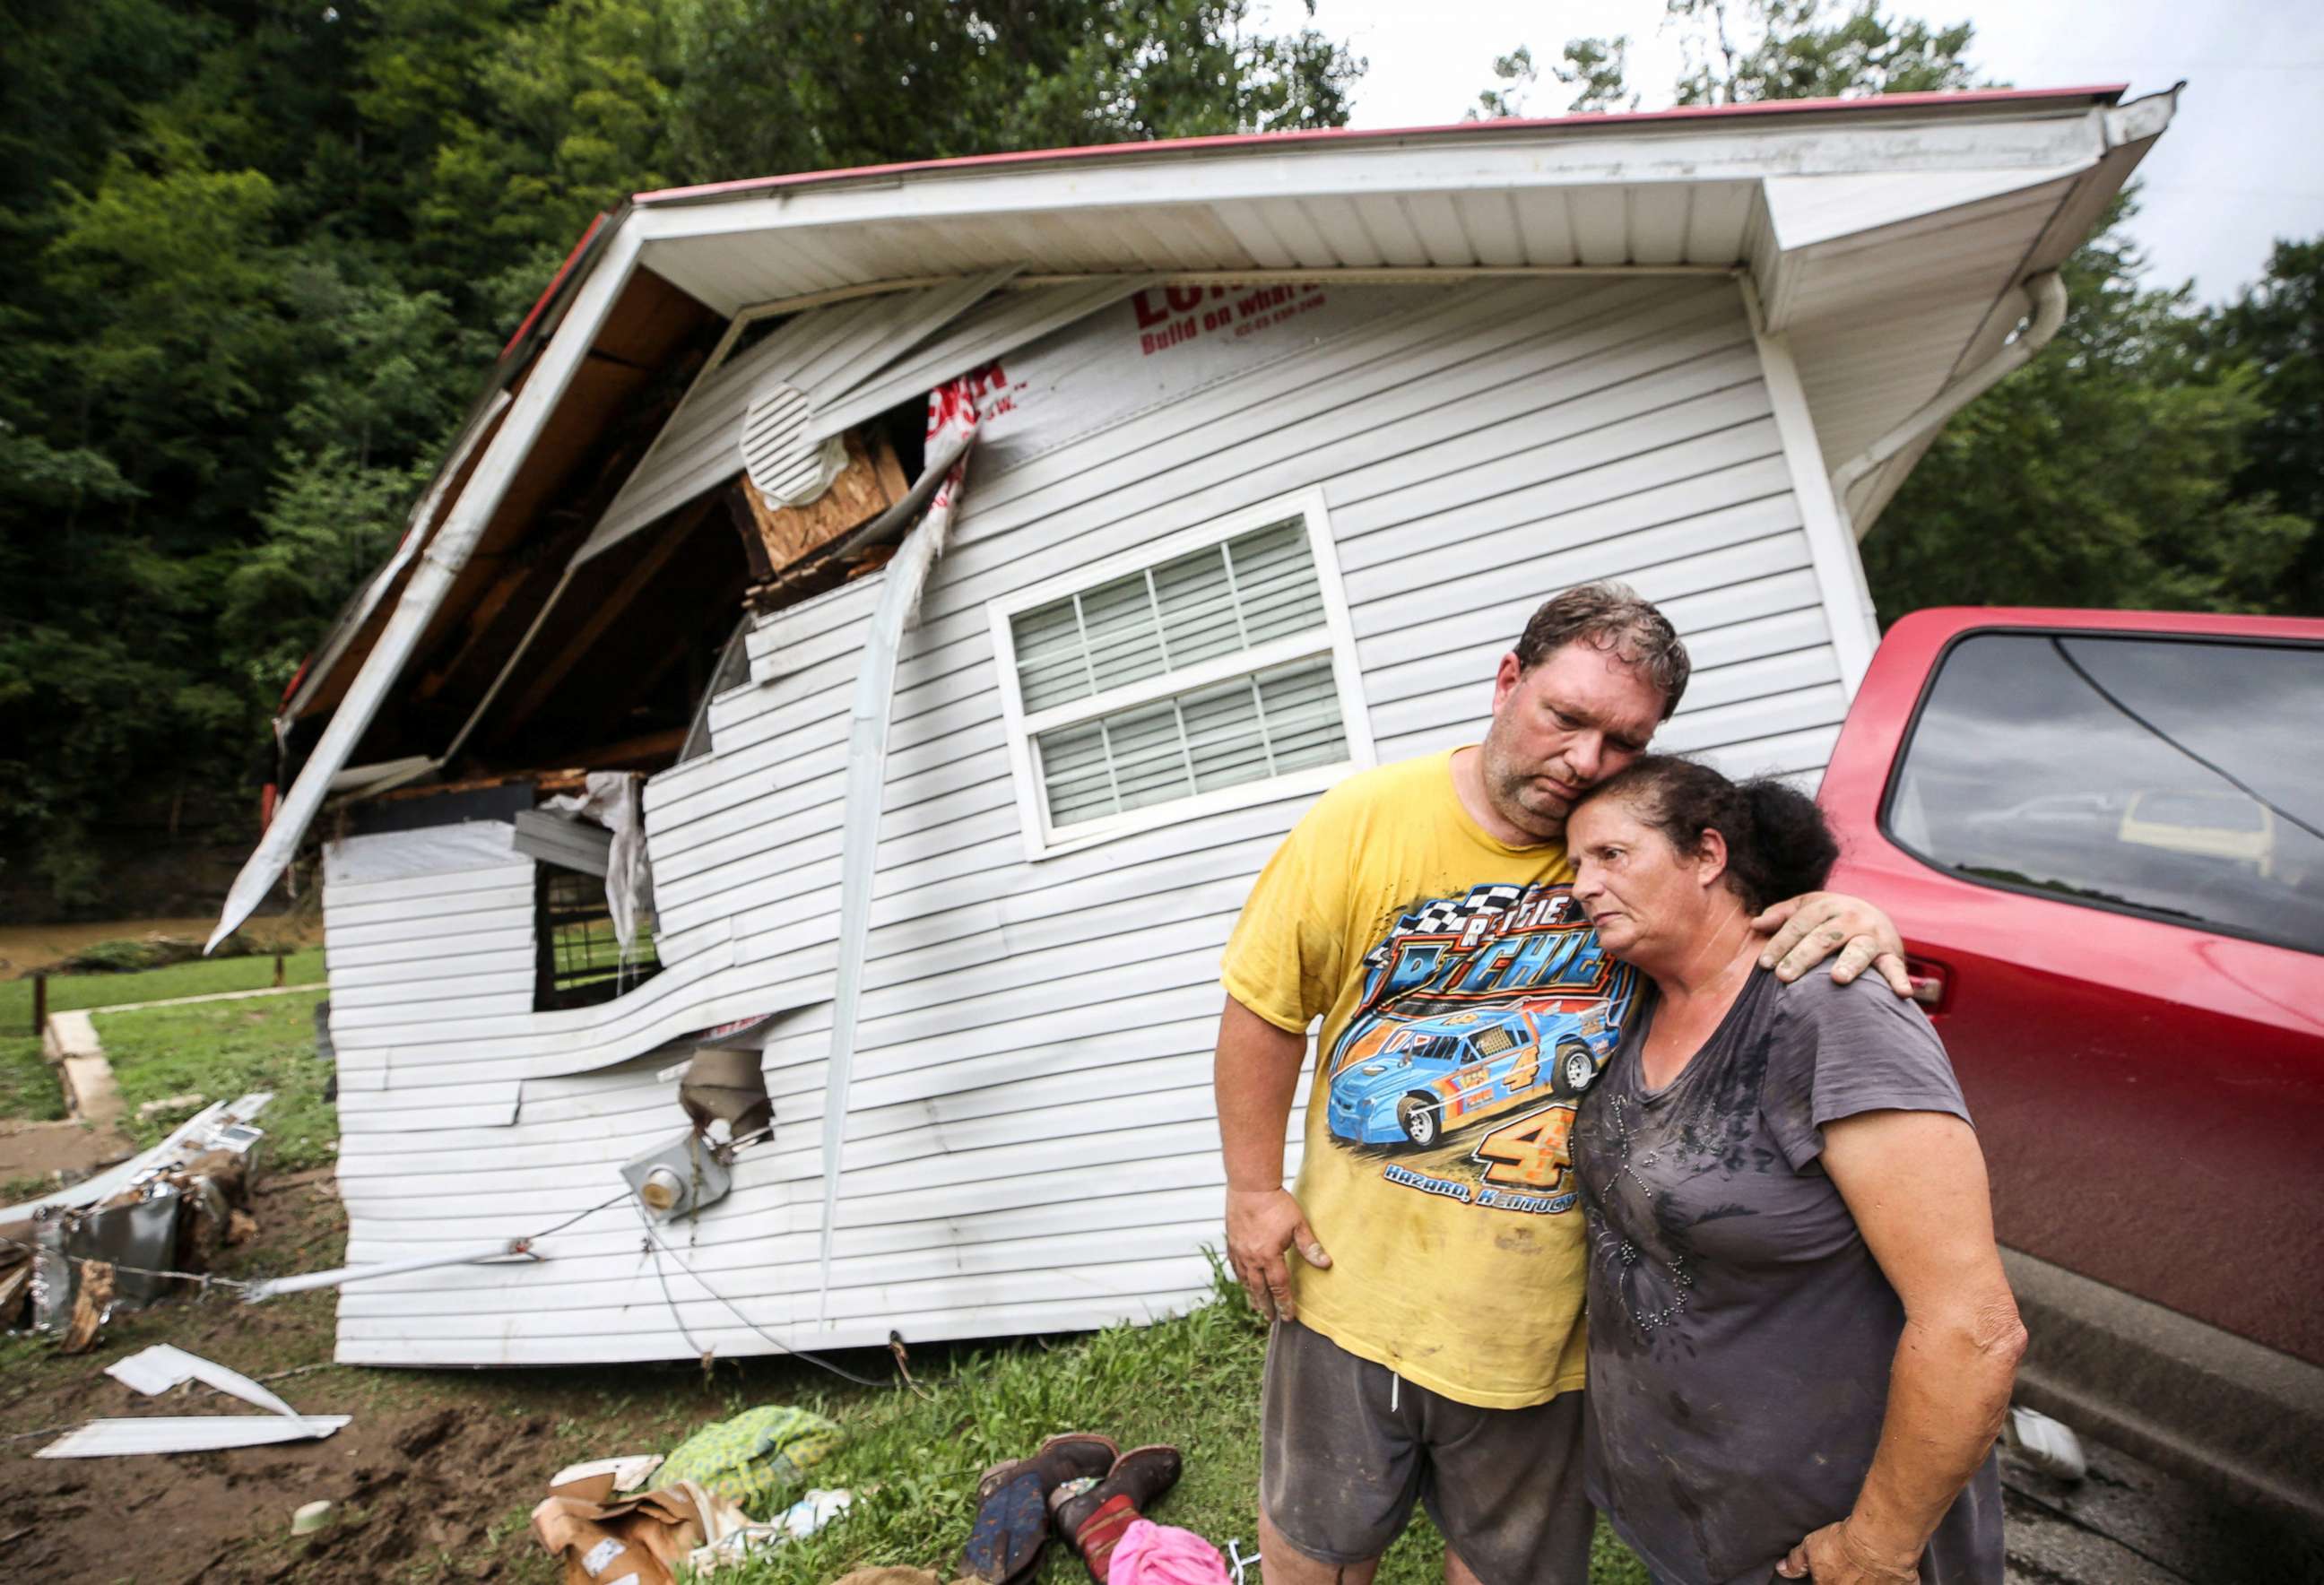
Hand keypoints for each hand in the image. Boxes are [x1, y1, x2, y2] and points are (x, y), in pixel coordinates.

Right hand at [1225, 1187, 1330, 1320]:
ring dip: (1252, 1296)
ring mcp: (1239, 1251)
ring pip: (1245, 1281)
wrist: (1250, 1186)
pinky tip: (1243, 1283)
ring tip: (1257, 1307)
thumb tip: (1326, 1264)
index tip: (1288, 1317)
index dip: (1284, 1303)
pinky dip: (1240, 1279)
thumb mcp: (1298, 1224)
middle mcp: (1252, 1258)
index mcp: (1269, 1256)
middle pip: (1260, 1289)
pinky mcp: (1232, 1243)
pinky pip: (1235, 1267)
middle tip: (1271, 1319)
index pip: (1279, 1287)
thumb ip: (1310, 1246)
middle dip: (1267, 1306)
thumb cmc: (1276, 1203)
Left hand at [1753, 891, 1911, 995]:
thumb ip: (1782, 915)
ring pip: (1858, 949)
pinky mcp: (1892, 954)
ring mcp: (1873, 936)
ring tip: (1837, 979)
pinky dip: (1899, 980)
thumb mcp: (1809, 909)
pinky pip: (1895, 968)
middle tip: (1784, 975)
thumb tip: (1755, 925)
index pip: (1800, 924)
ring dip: (1849, 963)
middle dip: (1803, 956)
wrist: (1878, 919)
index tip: (1765, 964)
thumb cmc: (1832, 918)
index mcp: (1828, 905)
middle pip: (1824, 937)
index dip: (1781, 943)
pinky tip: (1901, 993)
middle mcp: (1852, 918)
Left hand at [1777, 1519, 1919, 1582]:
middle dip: (1849, 1579)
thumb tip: (1783, 1569)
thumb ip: (1796, 1562)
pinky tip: (1889, 1571)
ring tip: (1867, 1569)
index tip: (1833, 1573)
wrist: (1879, 1541)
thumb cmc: (1845, 1544)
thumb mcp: (1811, 1548)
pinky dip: (1894, 1580)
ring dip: (1870, 1580)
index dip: (1827, 1579)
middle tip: (1850, 1568)